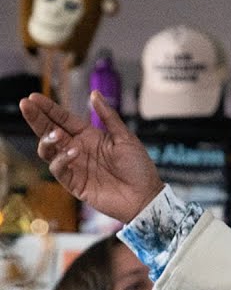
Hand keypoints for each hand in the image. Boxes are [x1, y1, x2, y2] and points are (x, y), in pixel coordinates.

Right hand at [18, 91, 163, 222]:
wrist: (145, 196)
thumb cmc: (138, 167)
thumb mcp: (125, 138)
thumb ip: (109, 117)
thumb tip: (94, 94)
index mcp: (89, 136)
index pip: (63, 119)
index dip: (49, 109)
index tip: (34, 97)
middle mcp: (77, 149)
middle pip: (50, 131)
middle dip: (37, 118)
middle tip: (26, 105)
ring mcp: (74, 166)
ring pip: (48, 150)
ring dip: (48, 140)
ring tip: (56, 133)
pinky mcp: (74, 183)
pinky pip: (58, 169)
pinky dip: (61, 160)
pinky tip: (73, 152)